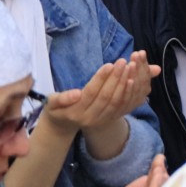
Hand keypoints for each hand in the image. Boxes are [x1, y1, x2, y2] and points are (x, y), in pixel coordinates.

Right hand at [40, 52, 155, 137]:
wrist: (64, 124)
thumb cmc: (56, 108)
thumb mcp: (52, 103)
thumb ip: (61, 98)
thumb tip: (77, 93)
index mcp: (76, 113)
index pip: (91, 93)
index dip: (101, 79)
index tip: (109, 64)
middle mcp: (91, 118)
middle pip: (107, 97)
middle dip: (116, 78)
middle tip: (123, 61)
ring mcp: (102, 120)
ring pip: (117, 101)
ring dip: (125, 84)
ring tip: (130, 67)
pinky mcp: (111, 119)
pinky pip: (123, 106)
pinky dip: (129, 93)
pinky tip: (134, 79)